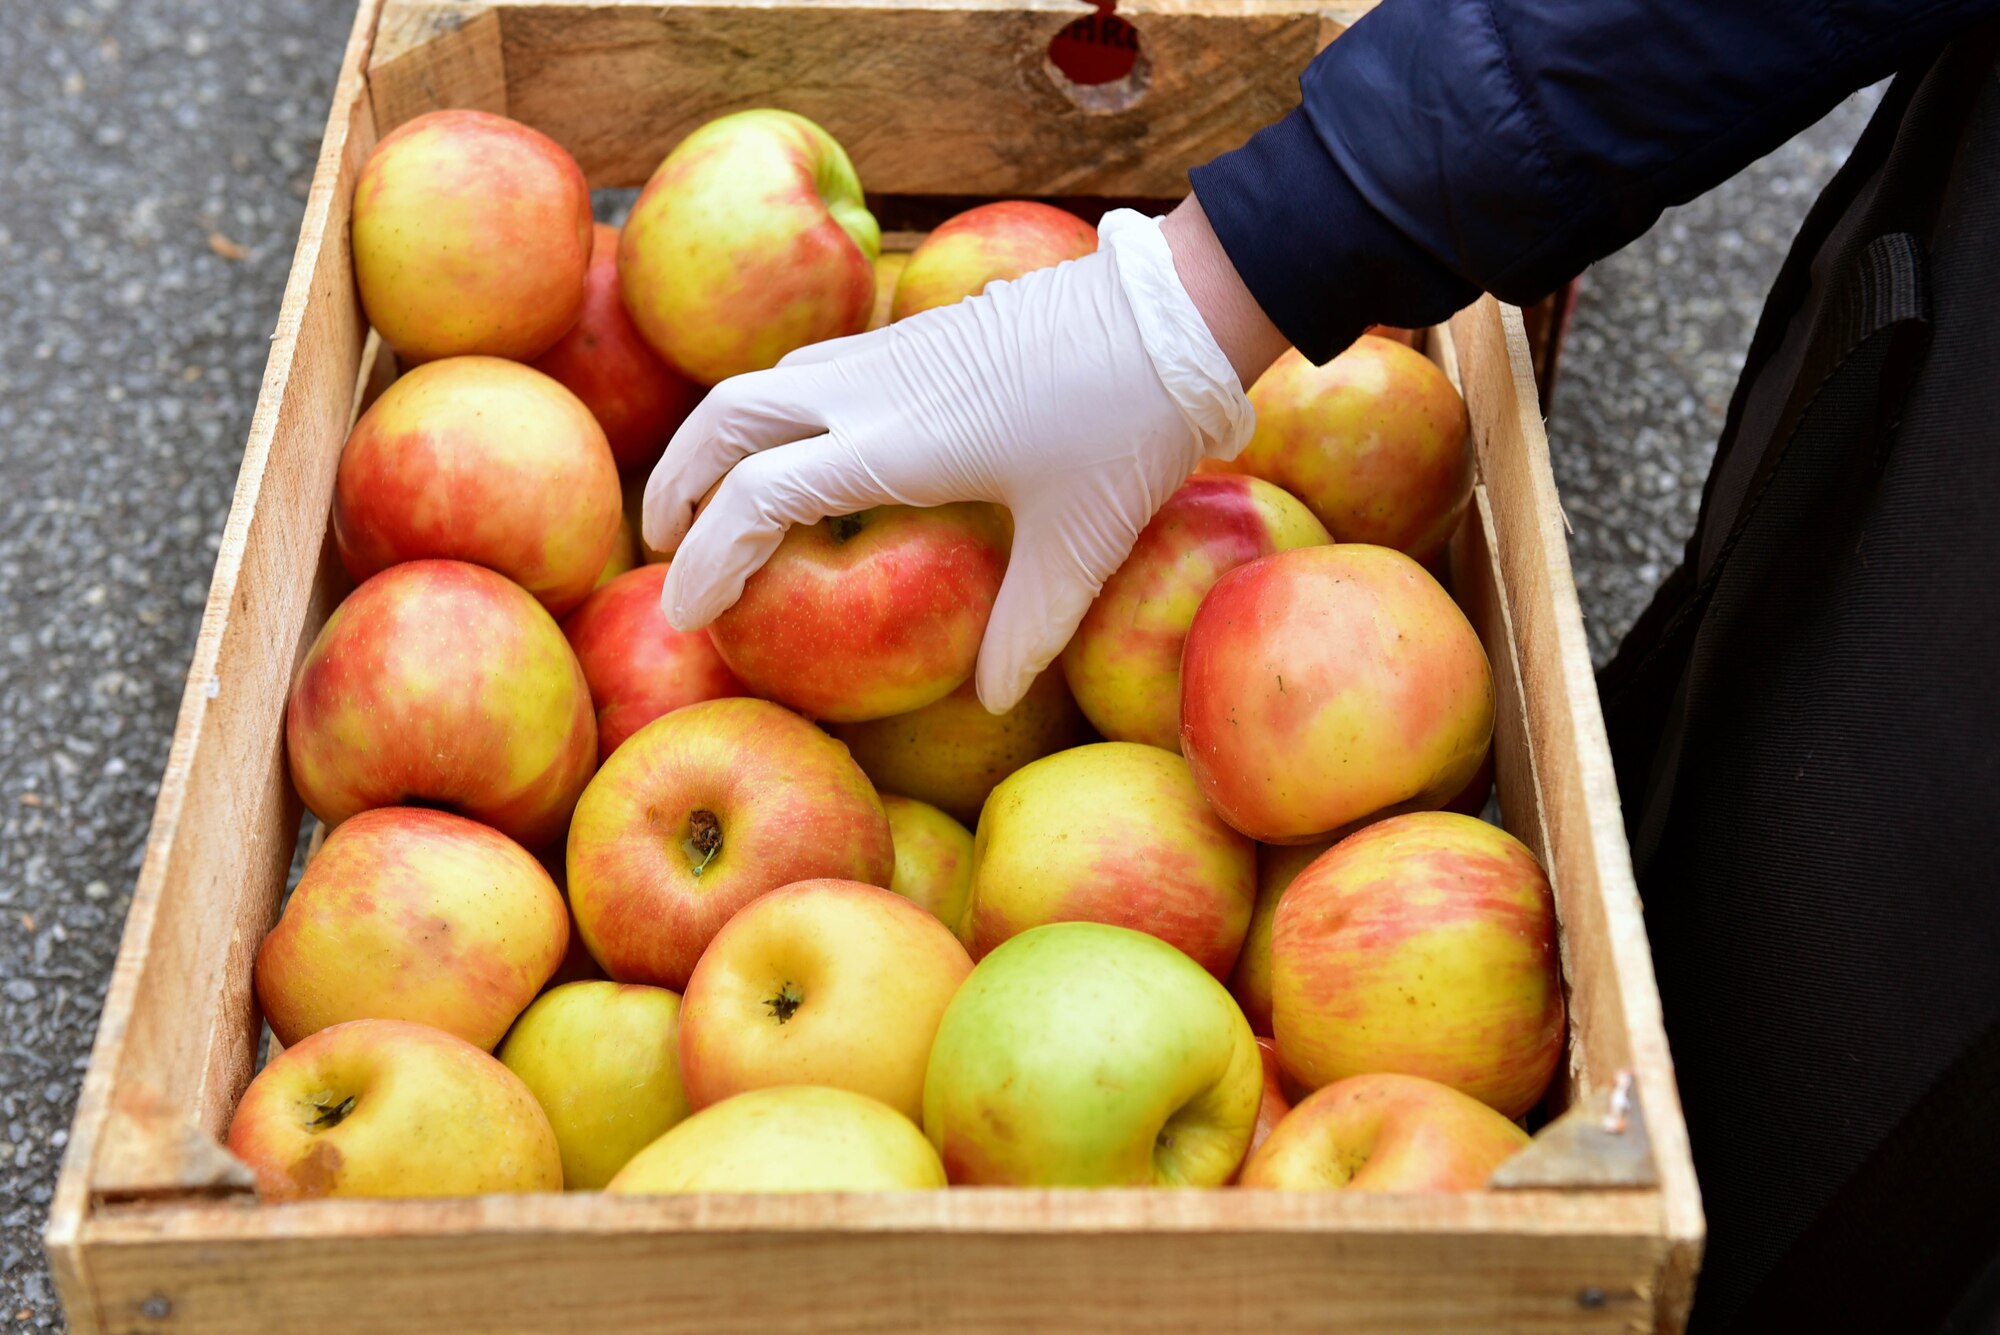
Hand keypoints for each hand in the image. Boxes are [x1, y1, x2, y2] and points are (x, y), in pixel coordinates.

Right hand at [642, 206, 1268, 711]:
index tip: (685, 612)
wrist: (1173, 308)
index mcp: (895, 445)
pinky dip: (771, 412)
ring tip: (712, 498)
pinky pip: (808, 368)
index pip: (754, 498)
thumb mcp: (1079, 540)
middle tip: (661, 543)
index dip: (706, 560)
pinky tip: (801, 450)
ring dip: (718, 439)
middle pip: (725, 421)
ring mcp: (890, 350)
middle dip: (678, 481)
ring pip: (761, 383)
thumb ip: (1027, 626)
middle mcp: (871, 389)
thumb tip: (993, 701)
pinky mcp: (916, 331)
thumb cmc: (1128, 423)